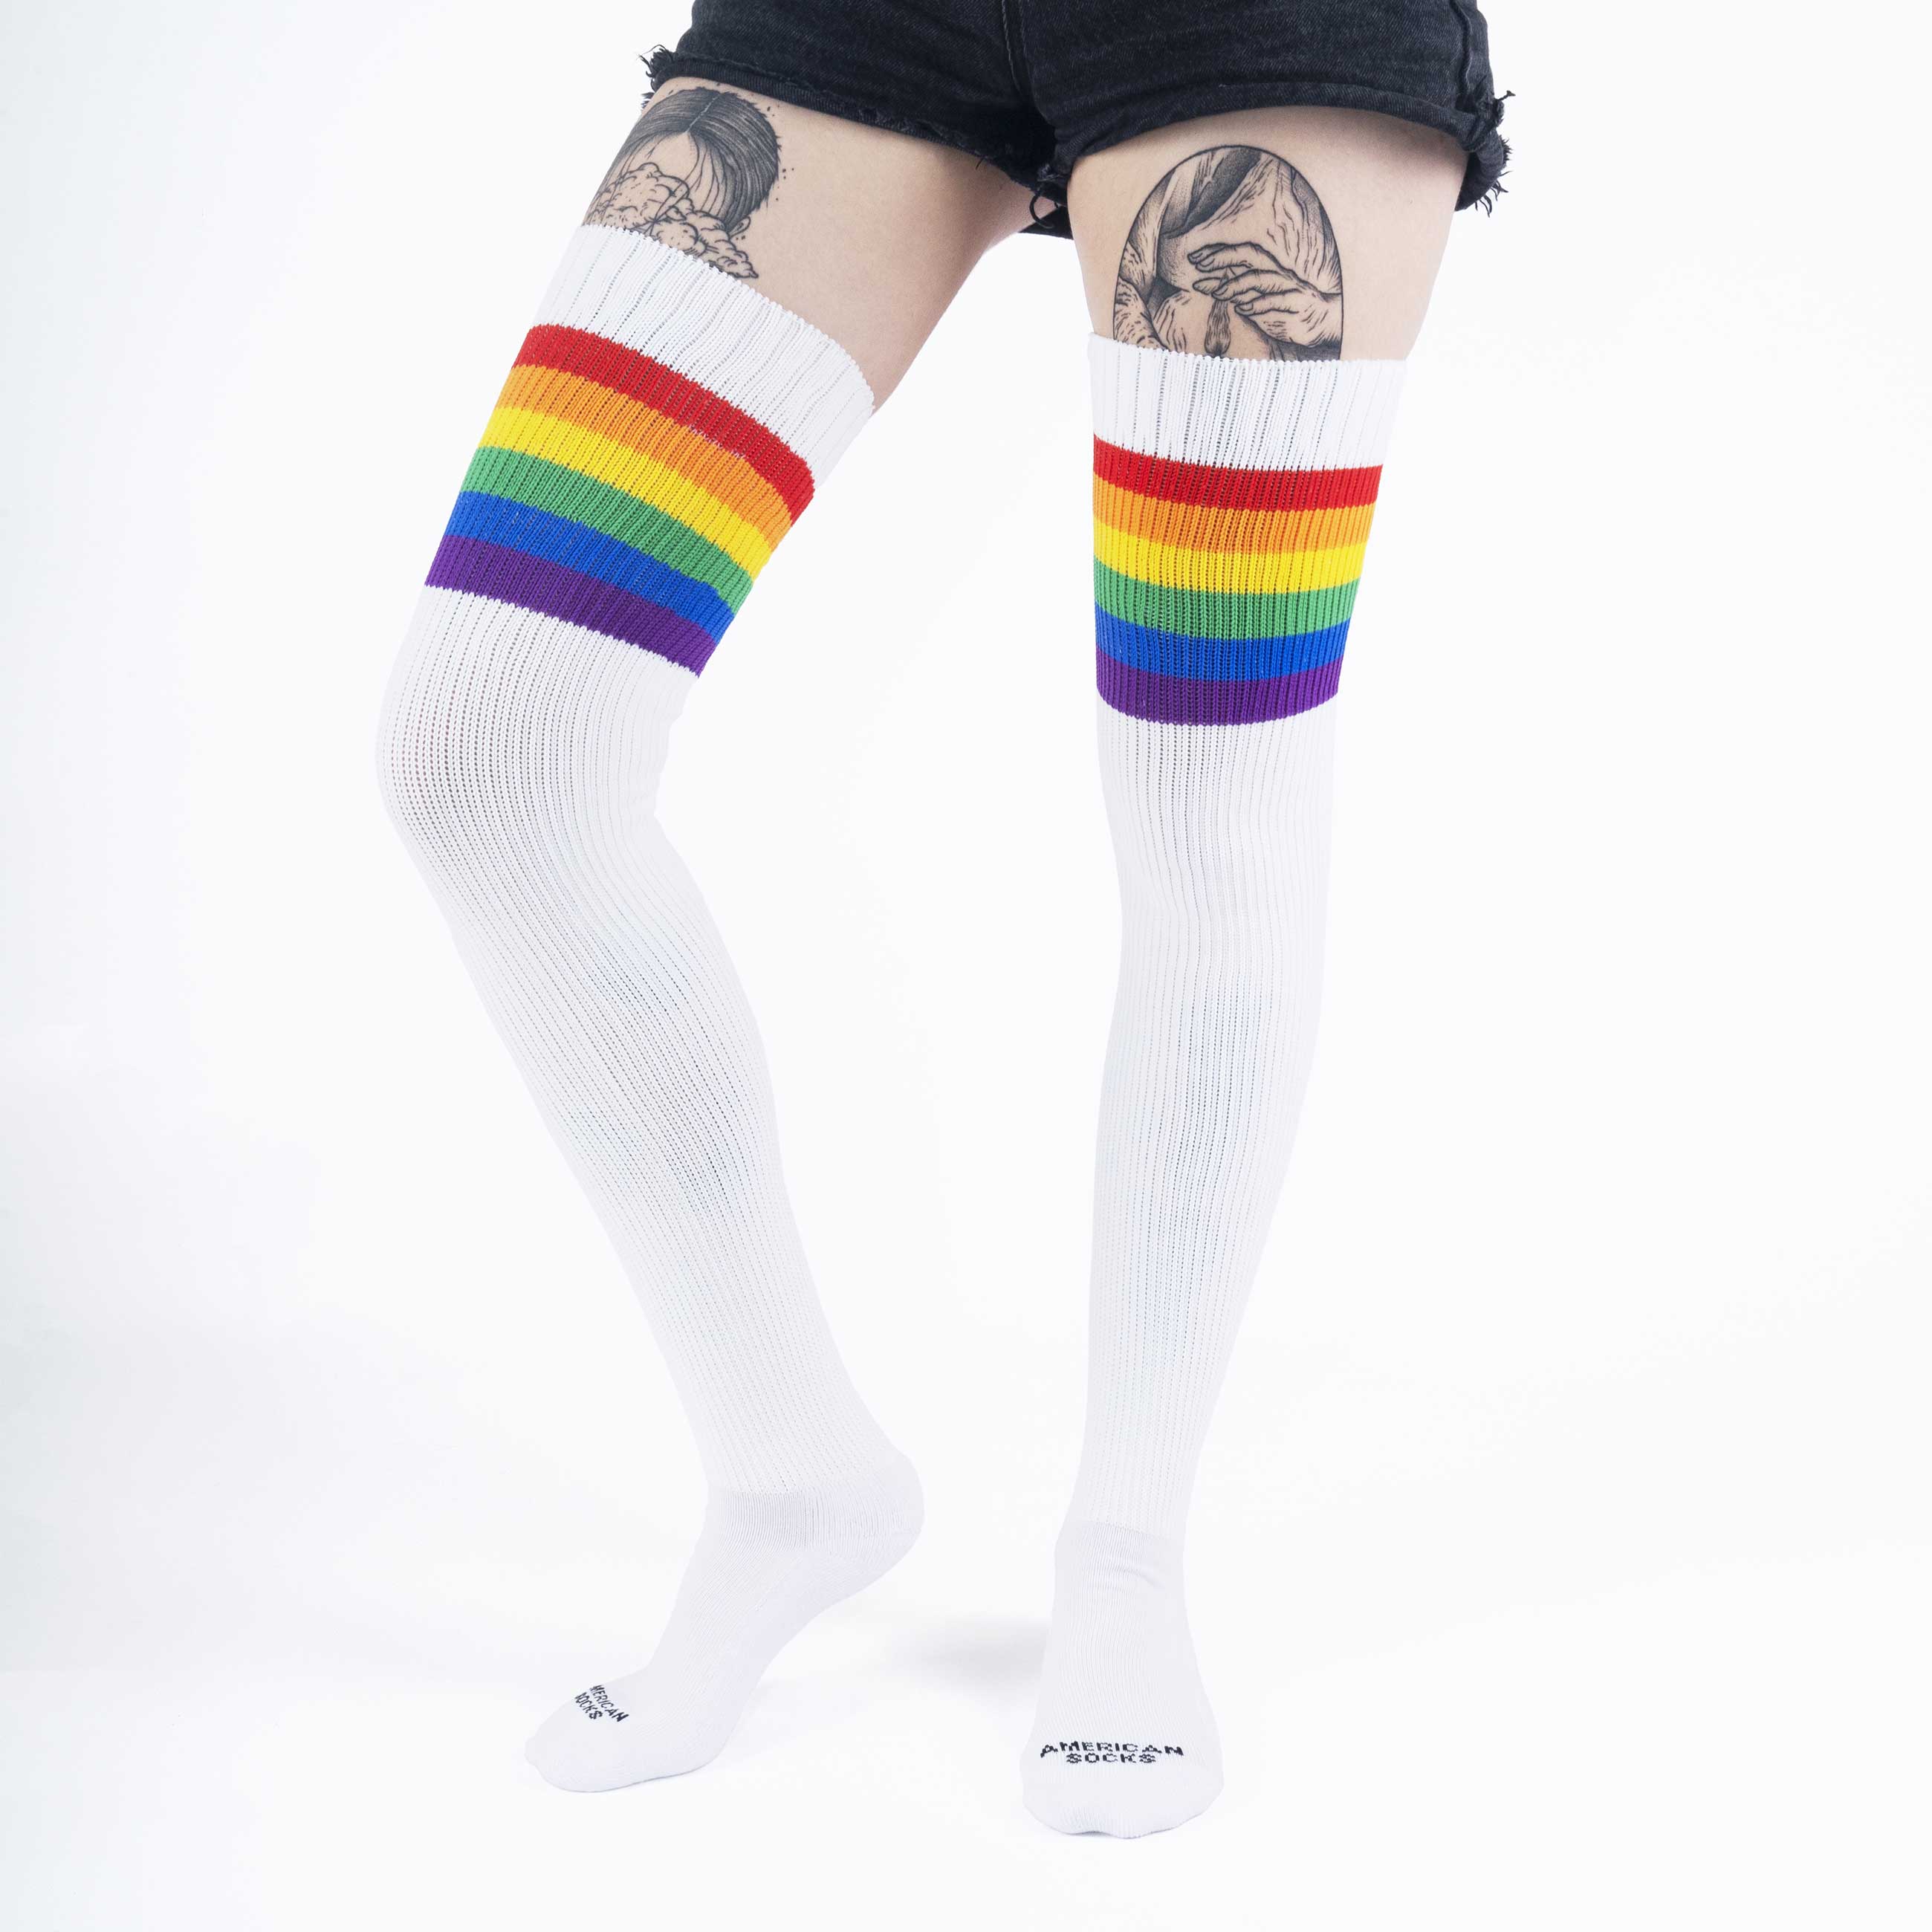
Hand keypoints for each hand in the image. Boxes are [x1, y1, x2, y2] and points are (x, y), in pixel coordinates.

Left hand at [1188, 242, 1340, 351]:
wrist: (1322, 321)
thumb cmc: (1286, 309)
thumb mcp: (1258, 299)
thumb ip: (1239, 291)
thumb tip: (1212, 285)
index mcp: (1266, 269)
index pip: (1240, 253)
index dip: (1218, 253)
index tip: (1194, 259)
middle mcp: (1276, 273)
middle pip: (1249, 257)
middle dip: (1223, 258)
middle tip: (1199, 266)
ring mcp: (1287, 287)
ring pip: (1260, 279)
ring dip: (1236, 284)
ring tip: (1216, 293)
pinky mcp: (1296, 304)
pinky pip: (1276, 301)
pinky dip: (1258, 304)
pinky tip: (1242, 308)